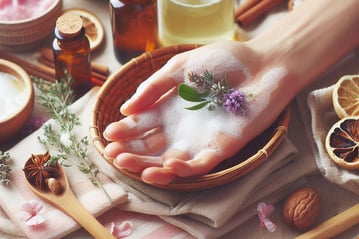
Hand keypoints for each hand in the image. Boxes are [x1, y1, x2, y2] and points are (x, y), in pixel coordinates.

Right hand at [103, 40, 289, 184]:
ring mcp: (201, 139)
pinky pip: (200, 164)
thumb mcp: (182, 67)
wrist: (264, 64)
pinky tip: (169, 165)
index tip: (108, 135)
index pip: (141, 125)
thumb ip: (154, 87)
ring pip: (171, 162)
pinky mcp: (222, 148)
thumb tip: (125, 108)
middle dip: (131, 152)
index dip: (125, 132)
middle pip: (151, 147)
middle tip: (114, 155)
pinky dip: (185, 169)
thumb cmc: (224, 61)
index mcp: (169, 108)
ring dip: (151, 167)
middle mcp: (181, 128)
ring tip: (133, 166)